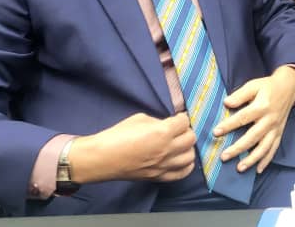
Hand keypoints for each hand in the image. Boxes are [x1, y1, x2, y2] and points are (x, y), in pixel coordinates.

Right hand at [68, 112, 196, 183]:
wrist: (103, 158)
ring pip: (190, 156)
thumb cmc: (118, 135)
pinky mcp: (158, 177)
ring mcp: (164, 165)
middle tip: (178, 130)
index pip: (184, 122)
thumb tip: (167, 124)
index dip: (181, 118)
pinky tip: (181, 159)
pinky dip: (186, 166)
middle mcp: (167, 150)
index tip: (177, 117)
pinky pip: (181, 174)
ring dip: (187, 148)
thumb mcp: (140, 119)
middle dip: (186, 131)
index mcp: (163, 132)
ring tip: (179, 144)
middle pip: (191, 138)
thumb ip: (158, 121)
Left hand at [212, 65, 294, 173]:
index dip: (229, 125)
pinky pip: (274, 149)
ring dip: (252, 159)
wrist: (289, 87)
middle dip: (238, 148)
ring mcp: (275, 128)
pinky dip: (266, 160)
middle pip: (253, 137)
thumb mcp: (253, 85)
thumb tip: (226, 103)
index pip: (243, 118)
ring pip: (264, 147)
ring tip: (239, 168)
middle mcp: (269, 119)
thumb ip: (240, 95)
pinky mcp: (279, 133)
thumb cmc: (267, 86)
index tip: (216, 132)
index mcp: (262, 106)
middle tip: (224, 156)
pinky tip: (258, 170)